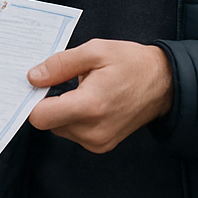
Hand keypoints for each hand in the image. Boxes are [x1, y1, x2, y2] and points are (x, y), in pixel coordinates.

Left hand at [26, 39, 172, 153]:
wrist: (164, 84)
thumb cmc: (131, 63)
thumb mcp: (95, 51)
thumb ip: (60, 65)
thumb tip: (33, 78)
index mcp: (90, 106)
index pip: (40, 117)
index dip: (33, 100)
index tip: (40, 84)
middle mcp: (92, 131)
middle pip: (48, 122)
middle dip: (50, 102)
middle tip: (67, 81)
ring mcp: (98, 142)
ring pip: (59, 128)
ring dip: (63, 110)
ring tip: (85, 91)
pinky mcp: (101, 146)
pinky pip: (73, 133)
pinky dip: (74, 118)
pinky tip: (91, 102)